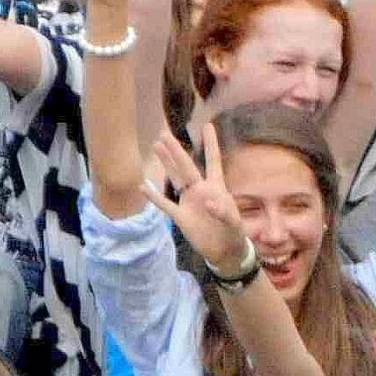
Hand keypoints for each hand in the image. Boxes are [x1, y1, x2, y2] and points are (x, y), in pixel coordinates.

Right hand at [147, 126, 256, 277]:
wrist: (224, 251)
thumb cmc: (233, 233)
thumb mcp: (234, 222)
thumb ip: (224, 211)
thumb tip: (208, 202)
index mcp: (216, 187)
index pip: (213, 160)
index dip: (211, 143)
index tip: (207, 125)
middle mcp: (200, 189)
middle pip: (186, 165)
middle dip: (176, 150)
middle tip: (164, 133)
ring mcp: (189, 201)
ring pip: (174, 178)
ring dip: (165, 163)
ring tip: (156, 146)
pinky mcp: (181, 216)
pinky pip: (165, 204)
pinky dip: (153, 197)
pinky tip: (142, 187)